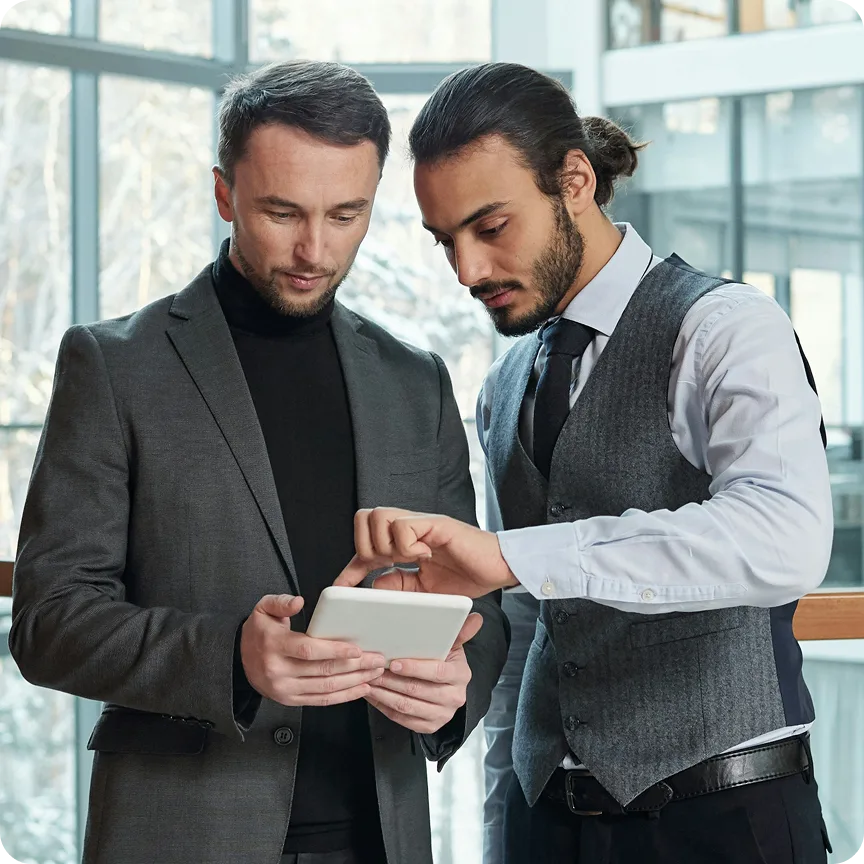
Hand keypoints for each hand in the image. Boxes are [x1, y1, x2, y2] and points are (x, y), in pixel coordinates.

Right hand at [240, 594, 385, 706]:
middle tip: (377, 659)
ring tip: (374, 673)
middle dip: (354, 666)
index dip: (335, 651)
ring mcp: (285, 689)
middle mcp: (279, 671)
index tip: (356, 649)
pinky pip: (321, 701)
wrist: (239, 659)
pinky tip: (360, 688)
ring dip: (354, 682)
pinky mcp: (291, 700)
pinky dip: (344, 696)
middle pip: (322, 671)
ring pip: (326, 688)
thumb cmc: (259, 632)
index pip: (309, 650)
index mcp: (274, 646)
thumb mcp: (263, 609)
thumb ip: (281, 602)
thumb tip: (298, 601)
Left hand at [334, 508, 518, 597]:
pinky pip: (403, 526)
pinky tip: (423, 556)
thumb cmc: (467, 576)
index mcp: (404, 543)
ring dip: (385, 544)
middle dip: (366, 548)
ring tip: (406, 560)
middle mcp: (409, 527)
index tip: (341, 588)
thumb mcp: (425, 591)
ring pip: (379, 516)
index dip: (349, 567)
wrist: (498, 569)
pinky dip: (406, 545)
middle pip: (364, 518)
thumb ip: (400, 587)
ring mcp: (421, 523)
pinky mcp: (436, 523)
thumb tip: (372, 585)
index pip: (365, 545)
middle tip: (387, 566)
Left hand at [365, 613, 483, 733]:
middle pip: (417, 690)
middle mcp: (455, 698)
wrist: (449, 689)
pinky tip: (373, 695)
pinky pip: (402, 719)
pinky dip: (384, 707)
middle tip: (373, 670)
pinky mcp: (430, 727)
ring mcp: (443, 715)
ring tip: (369, 681)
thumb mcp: (453, 645)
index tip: (394, 663)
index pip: (437, 672)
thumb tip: (476, 617)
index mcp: (461, 675)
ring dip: (384, 694)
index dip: (415, 668)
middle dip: (391, 680)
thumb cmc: (445, 660)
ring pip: (407, 706)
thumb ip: (460, 631)